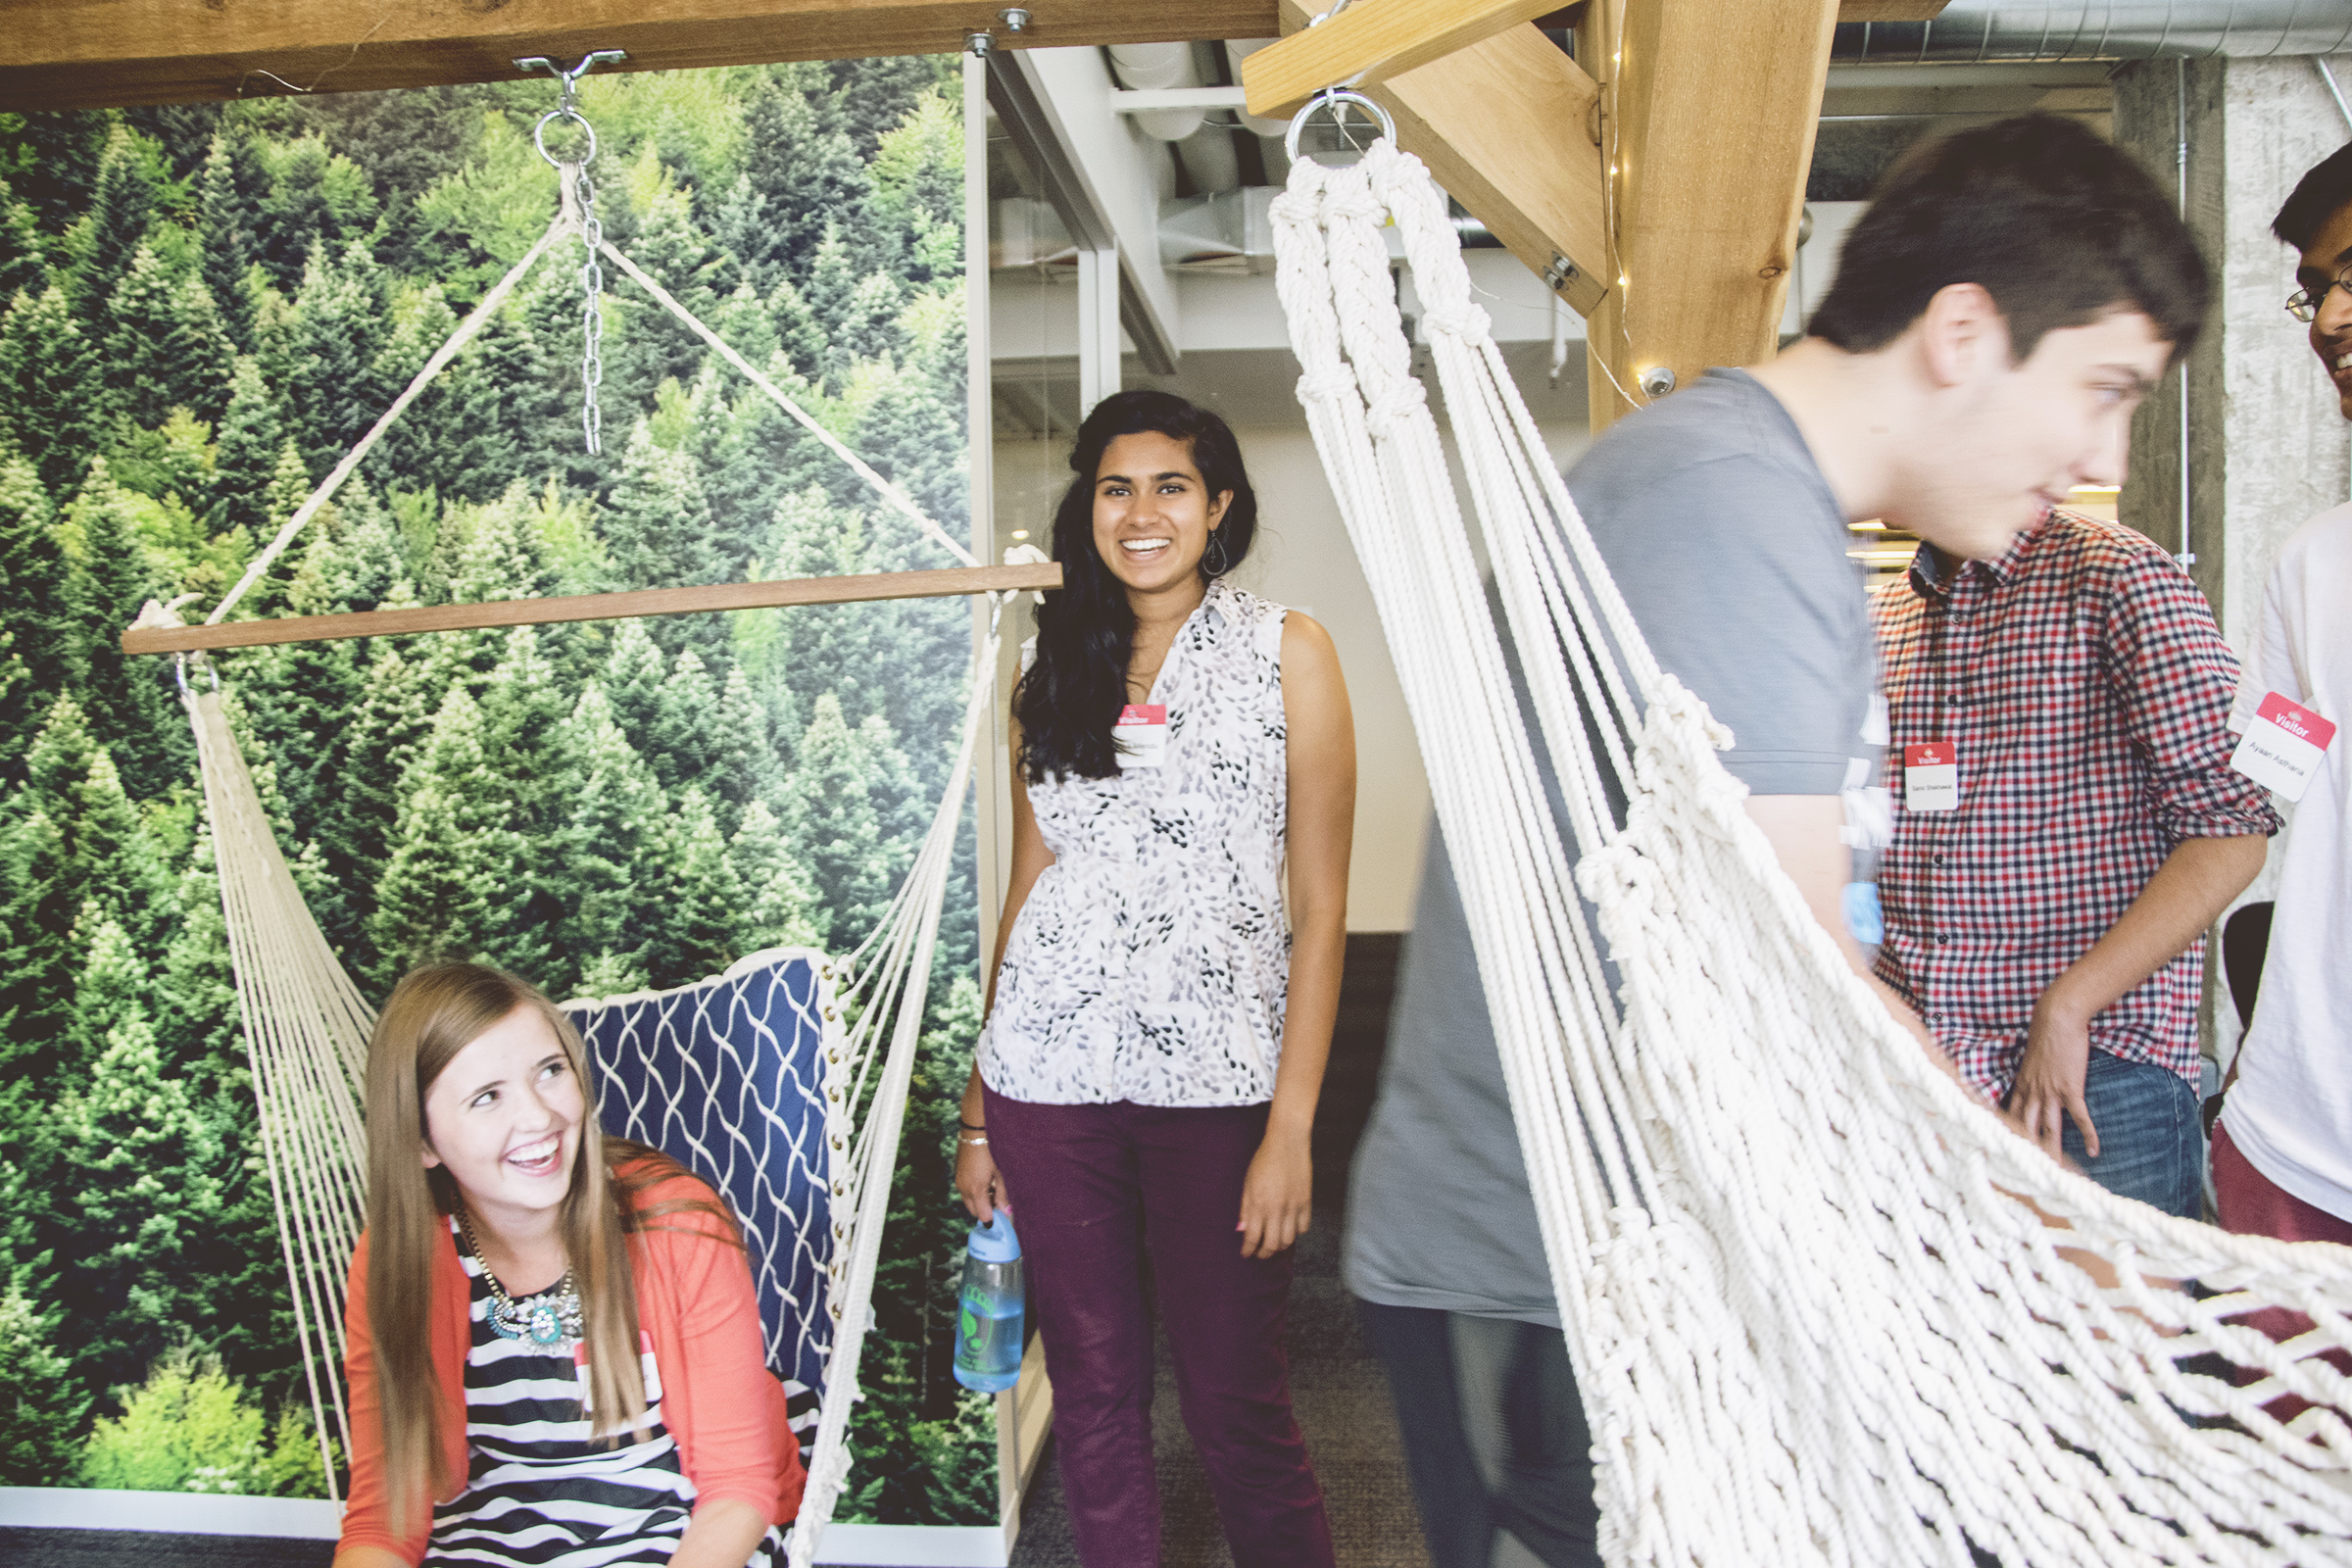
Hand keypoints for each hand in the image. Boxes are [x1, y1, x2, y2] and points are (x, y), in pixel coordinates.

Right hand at [954, 1133, 1008, 1223]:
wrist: (974, 1137)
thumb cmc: (991, 1154)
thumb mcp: (999, 1175)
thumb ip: (1002, 1195)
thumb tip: (1006, 1212)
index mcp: (976, 1190)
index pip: (983, 1216)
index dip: (993, 1218)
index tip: (1001, 1214)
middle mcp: (965, 1190)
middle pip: (975, 1212)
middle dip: (986, 1211)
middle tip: (998, 1201)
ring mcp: (959, 1185)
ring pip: (969, 1204)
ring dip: (980, 1203)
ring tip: (992, 1190)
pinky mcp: (957, 1179)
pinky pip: (965, 1194)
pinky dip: (974, 1195)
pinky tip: (984, 1184)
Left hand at [1238, 1128, 1311, 1259]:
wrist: (1287, 1142)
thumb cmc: (1264, 1160)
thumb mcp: (1248, 1183)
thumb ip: (1245, 1209)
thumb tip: (1241, 1230)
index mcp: (1259, 1203)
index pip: (1253, 1237)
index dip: (1248, 1250)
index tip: (1245, 1253)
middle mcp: (1277, 1208)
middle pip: (1272, 1244)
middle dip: (1264, 1253)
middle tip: (1259, 1253)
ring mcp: (1294, 1206)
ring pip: (1289, 1240)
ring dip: (1280, 1245)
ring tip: (1274, 1243)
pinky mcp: (1306, 1201)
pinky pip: (1303, 1227)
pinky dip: (1296, 1232)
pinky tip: (1289, 1228)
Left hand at [2012, 996, 2096, 1160]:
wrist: (2057, 1018)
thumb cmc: (2046, 1034)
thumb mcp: (2032, 1058)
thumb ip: (2030, 1073)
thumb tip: (2031, 1081)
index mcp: (2021, 1085)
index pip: (2010, 1116)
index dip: (2008, 1134)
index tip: (2005, 1151)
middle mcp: (2032, 1091)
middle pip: (2026, 1127)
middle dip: (2026, 1150)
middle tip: (2026, 1171)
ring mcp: (2050, 1091)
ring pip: (2049, 1127)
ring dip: (2053, 1150)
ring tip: (2055, 1170)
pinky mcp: (2070, 1088)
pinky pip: (2079, 1116)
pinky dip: (2088, 1134)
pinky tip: (2094, 1150)